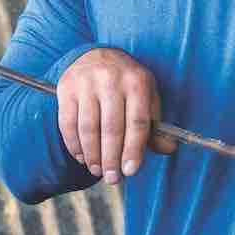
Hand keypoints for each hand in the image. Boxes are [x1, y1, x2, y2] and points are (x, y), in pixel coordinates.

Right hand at [56, 48, 175, 184]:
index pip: (137, 122)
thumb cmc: (127, 83)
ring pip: (88, 128)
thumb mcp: (147, 96)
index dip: (134, 149)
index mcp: (137, 82)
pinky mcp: (66, 88)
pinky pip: (67, 123)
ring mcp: (86, 83)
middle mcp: (111, 79)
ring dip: (93, 155)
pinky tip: (82, 157)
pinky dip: (74, 145)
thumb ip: (156, 124)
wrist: (96, 55)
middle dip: (112, 158)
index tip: (130, 171)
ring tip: (98, 170)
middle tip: (113, 179)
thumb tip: (168, 149)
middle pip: (112, 128)